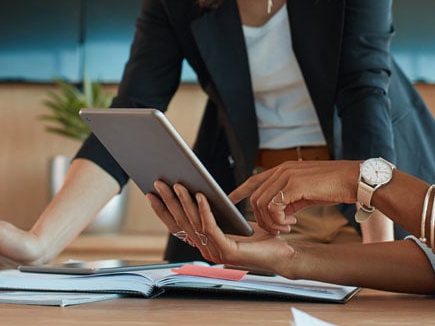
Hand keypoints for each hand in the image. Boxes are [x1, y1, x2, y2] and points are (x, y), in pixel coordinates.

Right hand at [147, 181, 293, 271]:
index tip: (151, 193)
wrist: (282, 253)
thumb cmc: (260, 236)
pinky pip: (211, 227)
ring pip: (194, 223)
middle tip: (159, 182)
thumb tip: (197, 190)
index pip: (177, 226)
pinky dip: (204, 210)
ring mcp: (215, 252)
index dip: (163, 210)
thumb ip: (214, 212)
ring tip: (178, 184)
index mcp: (204, 243)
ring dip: (184, 202)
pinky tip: (201, 195)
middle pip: (181, 222)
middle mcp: (206, 250)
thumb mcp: (231, 220)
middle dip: (168, 201)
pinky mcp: (227, 251)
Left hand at [229, 160, 359, 233]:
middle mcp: (282, 170)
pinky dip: (278, 220)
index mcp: (284, 169)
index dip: (240, 190)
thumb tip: (280, 213)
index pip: (254, 179)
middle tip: (278, 229)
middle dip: (261, 218)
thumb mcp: (306, 192)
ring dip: (271, 222)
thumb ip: (290, 199)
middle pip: (255, 197)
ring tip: (286, 227)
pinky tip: (292, 223)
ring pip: (262, 203)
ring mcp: (287, 175)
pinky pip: (274, 207)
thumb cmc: (334, 186)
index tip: (229, 200)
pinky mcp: (294, 184)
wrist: (354, 180)